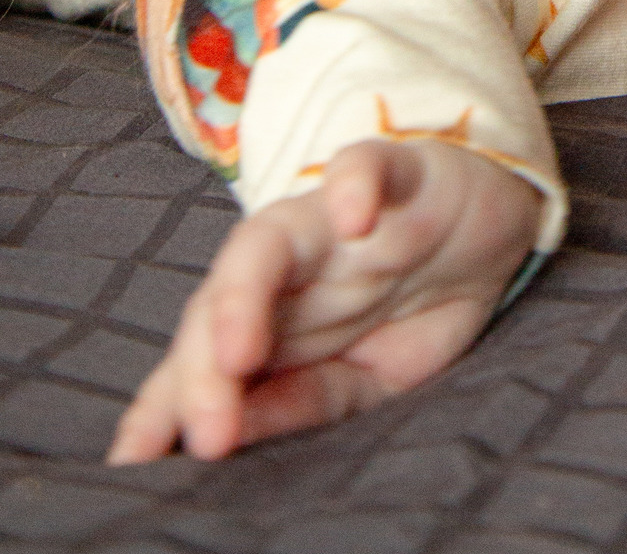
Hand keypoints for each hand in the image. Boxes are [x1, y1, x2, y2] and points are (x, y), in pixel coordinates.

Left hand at [107, 139, 541, 462]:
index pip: (199, 360)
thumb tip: (227, 438)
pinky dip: (356, 184)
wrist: (494, 224)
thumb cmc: (417, 305)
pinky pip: (365, 164)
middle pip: (216, 303)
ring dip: (243, 296)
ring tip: (236, 356)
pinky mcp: (394, 169)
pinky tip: (355, 216)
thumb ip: (301, 401)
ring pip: (265, 240)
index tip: (132, 463)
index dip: (161, 408)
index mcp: (273, 319)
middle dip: (201, 373)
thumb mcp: (366, 377)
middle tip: (204, 438)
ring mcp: (332, 215)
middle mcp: (287, 265)